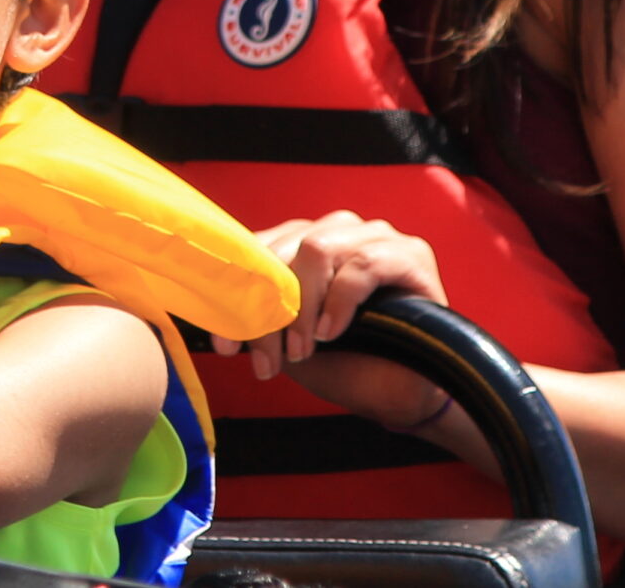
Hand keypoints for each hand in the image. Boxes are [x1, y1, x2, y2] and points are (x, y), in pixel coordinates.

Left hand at [208, 211, 450, 430]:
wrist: (402, 394)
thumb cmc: (345, 362)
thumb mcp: (289, 341)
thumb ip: (258, 317)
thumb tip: (214, 315)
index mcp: (303, 243)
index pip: (259, 250)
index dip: (237, 293)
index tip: (224, 344)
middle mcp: (336, 230)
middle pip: (284, 250)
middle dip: (268, 308)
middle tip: (265, 357)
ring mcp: (374, 237)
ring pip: (317, 249)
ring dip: (302, 306)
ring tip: (301, 349)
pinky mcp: (410, 255)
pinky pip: (363, 266)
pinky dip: (339, 300)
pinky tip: (331, 332)